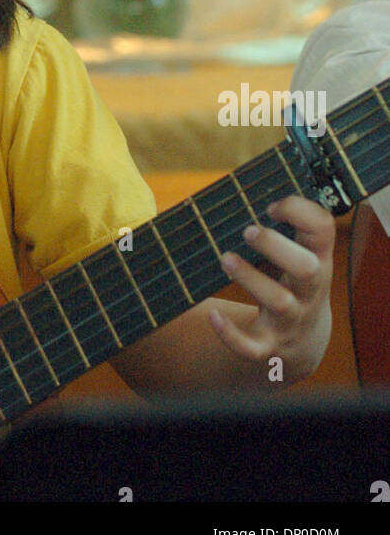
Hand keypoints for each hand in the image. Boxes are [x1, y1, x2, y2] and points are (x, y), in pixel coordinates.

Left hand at [209, 196, 334, 380]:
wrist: (304, 342)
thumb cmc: (295, 283)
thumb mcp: (301, 254)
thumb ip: (286, 224)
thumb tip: (243, 187)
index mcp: (317, 260)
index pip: (323, 230)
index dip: (300, 212)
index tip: (272, 205)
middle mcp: (308, 291)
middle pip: (306, 269)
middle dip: (277, 247)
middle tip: (248, 230)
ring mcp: (290, 320)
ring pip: (278, 302)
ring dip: (250, 278)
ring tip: (225, 258)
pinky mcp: (269, 346)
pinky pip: (253, 347)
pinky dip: (232, 334)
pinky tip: (212, 316)